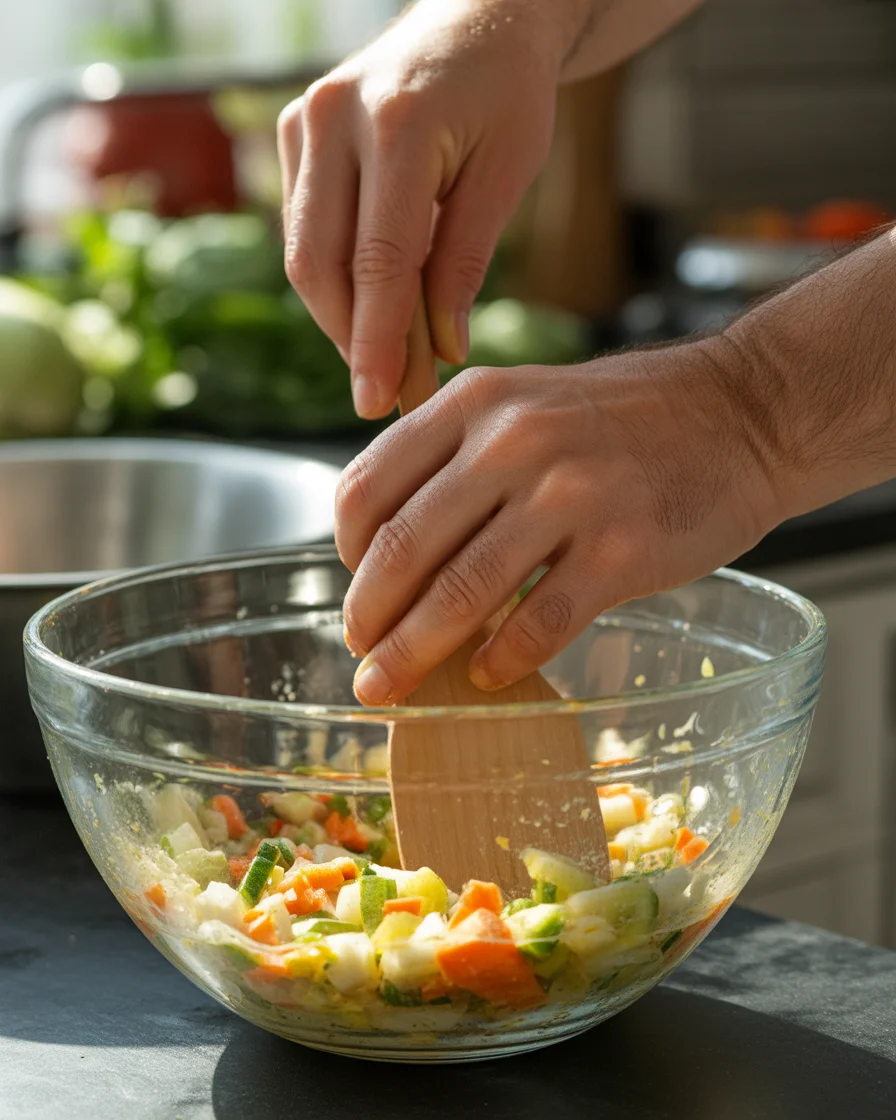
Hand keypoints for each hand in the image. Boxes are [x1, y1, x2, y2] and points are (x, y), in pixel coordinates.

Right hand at [277, 0, 580, 419]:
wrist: (475, 15)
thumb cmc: (506, 91)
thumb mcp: (507, 173)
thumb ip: (466, 262)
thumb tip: (441, 350)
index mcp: (397, 124)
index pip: (378, 261)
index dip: (377, 341)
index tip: (381, 401)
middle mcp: (332, 118)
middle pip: (320, 265)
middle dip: (353, 340)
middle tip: (390, 395)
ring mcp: (302, 122)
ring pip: (303, 255)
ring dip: (342, 317)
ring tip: (389, 359)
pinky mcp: (292, 134)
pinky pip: (303, 230)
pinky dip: (336, 279)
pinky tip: (374, 307)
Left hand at [336, 341, 781, 704]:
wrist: (740, 412)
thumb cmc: (622, 418)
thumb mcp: (524, 402)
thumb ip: (456, 459)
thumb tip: (391, 550)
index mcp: (475, 403)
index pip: (370, 485)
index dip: (346, 552)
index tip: (355, 591)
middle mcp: (514, 441)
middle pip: (406, 547)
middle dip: (370, 617)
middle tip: (359, 658)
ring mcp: (572, 493)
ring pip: (463, 590)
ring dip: (415, 652)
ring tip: (390, 686)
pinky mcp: (624, 547)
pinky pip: (543, 620)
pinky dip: (504, 657)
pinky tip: (487, 675)